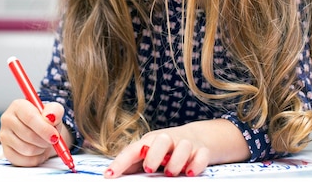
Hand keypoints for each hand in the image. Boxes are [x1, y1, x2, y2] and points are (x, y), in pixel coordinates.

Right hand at [0, 100, 69, 166]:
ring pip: (26, 150)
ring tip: (44, 143)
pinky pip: (23, 160)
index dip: (44, 129)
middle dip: (44, 141)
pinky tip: (38, 152)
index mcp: (18, 106)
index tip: (55, 136)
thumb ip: (55, 111)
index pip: (30, 118)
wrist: (39, 130)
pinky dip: (35, 159)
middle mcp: (7, 119)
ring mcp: (4, 136)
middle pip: (28, 135)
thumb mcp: (53, 111)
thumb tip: (51, 117)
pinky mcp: (6, 151)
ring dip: (40, 150)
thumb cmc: (44, 119)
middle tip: (52, 140)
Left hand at [103, 119, 248, 177]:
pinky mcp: (202, 151)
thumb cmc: (166, 149)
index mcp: (150, 141)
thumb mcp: (149, 153)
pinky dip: (196, 164)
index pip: (133, 150)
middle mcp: (168, 140)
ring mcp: (186, 144)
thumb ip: (134, 164)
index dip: (121, 162)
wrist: (195, 137)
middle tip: (149, 169)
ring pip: (183, 146)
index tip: (109, 175)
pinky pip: (202, 155)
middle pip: (161, 139)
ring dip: (176, 161)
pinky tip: (190, 173)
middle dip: (154, 155)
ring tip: (171, 173)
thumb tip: (113, 175)